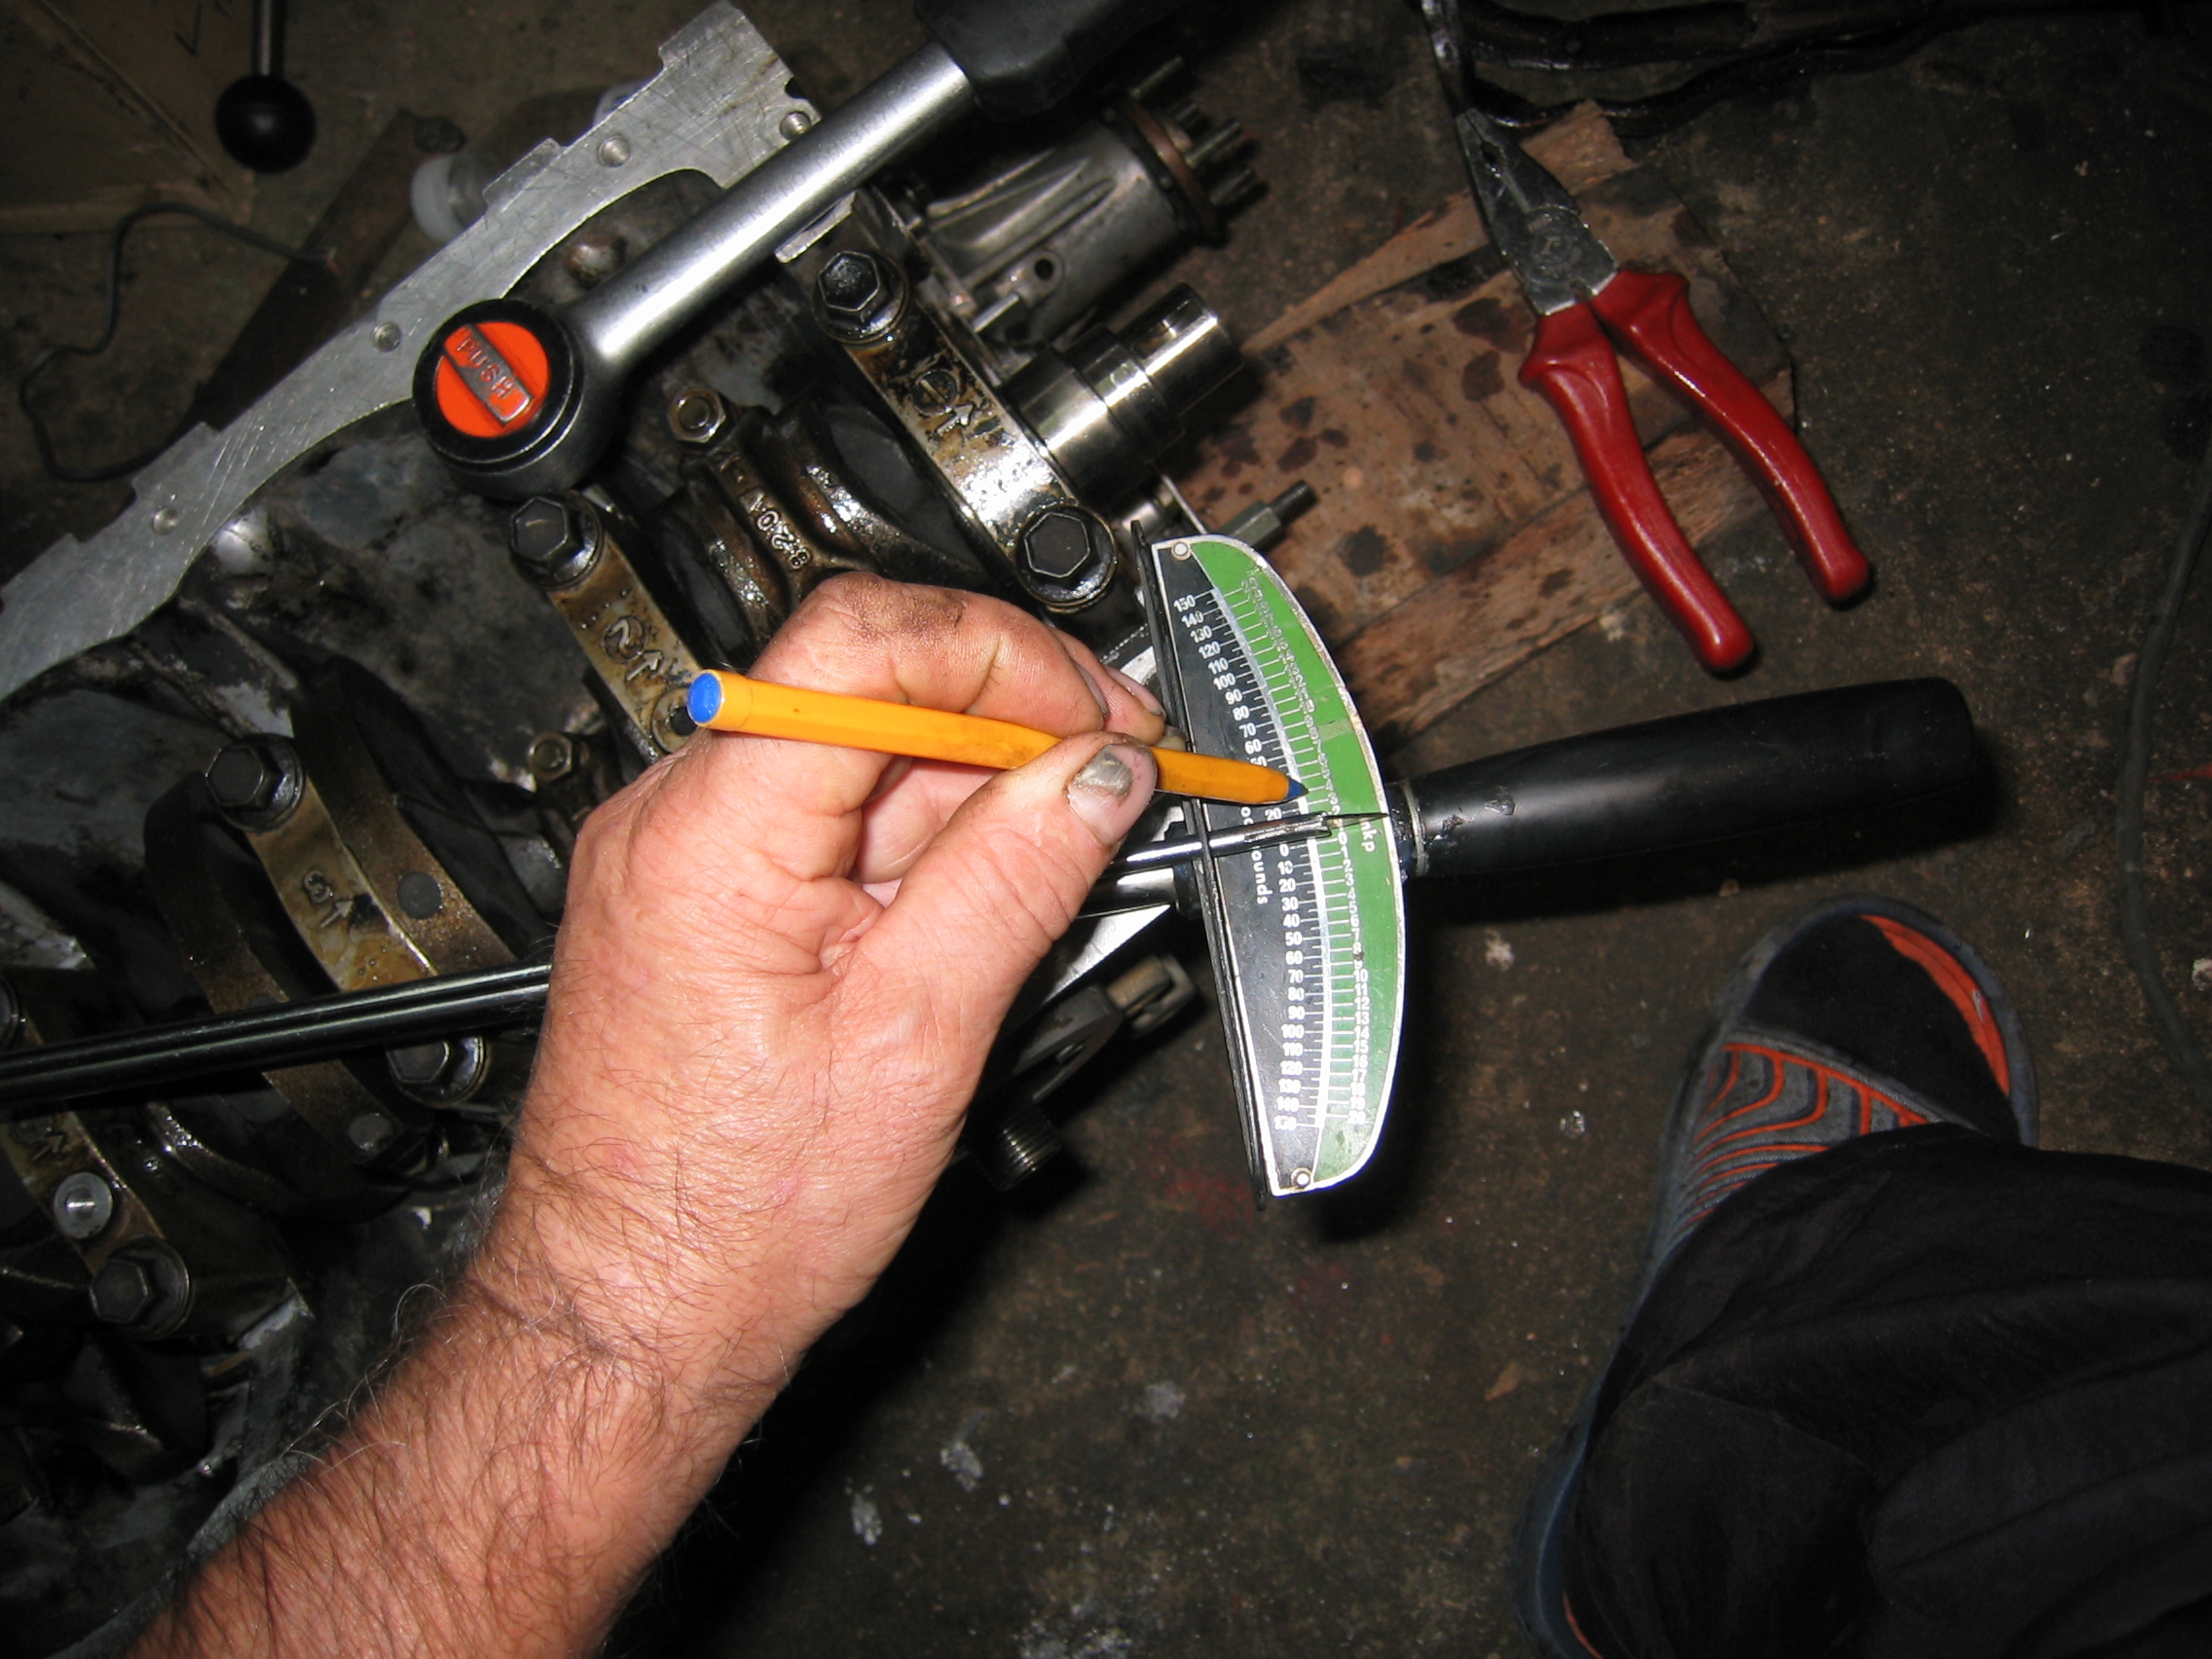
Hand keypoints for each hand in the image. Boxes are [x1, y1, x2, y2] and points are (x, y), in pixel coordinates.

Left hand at [490, 572, 1164, 1419]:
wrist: (633, 1313)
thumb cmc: (733, 1221)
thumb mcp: (917, 1041)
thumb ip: (1016, 880)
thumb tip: (1099, 774)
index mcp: (712, 835)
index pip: (863, 645)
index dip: (1005, 656)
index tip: (1099, 717)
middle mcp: (674, 818)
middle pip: (867, 682)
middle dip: (1012, 715)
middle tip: (1118, 770)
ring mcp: (681, 852)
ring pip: (860, 748)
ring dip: (979, 784)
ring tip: (1066, 853)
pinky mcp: (702, 892)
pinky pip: (830, 814)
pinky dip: (924, 835)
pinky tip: (988, 888)